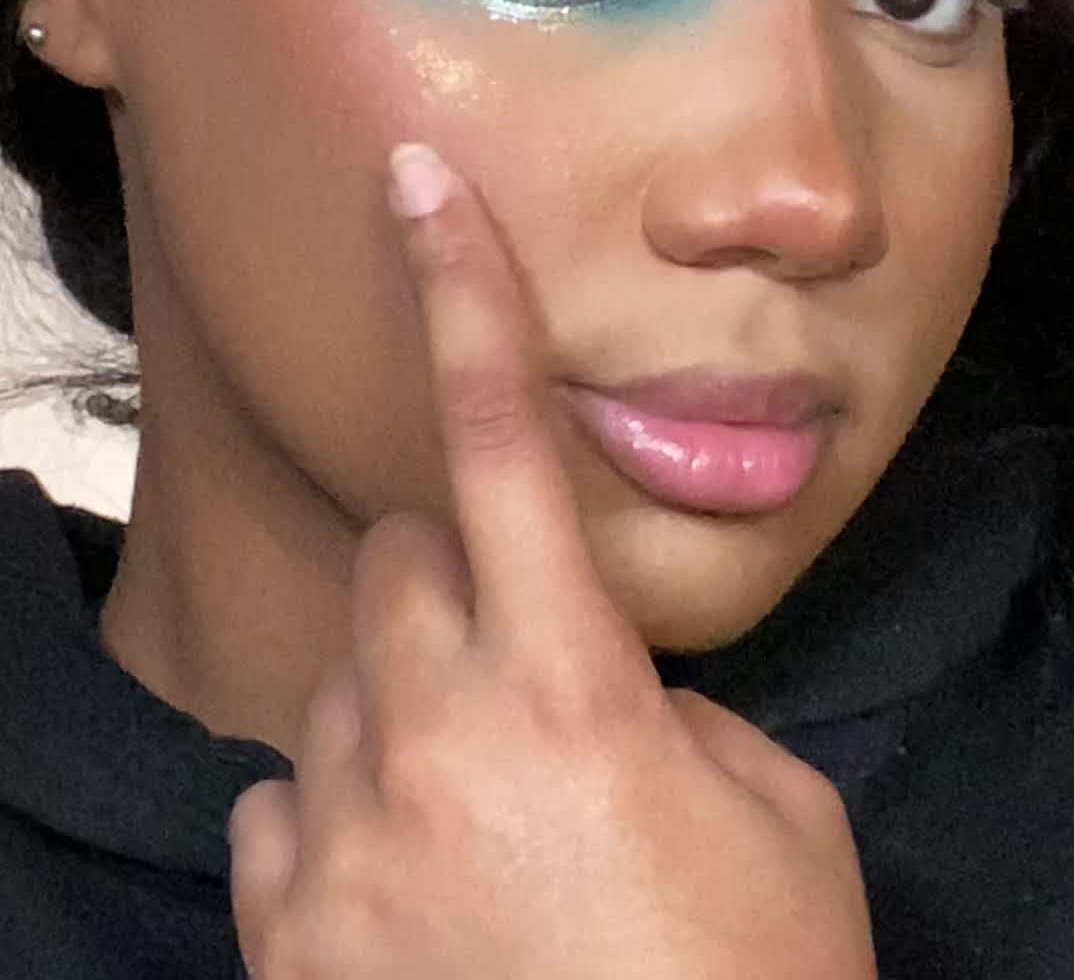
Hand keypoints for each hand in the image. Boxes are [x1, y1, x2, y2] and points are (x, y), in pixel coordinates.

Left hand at [228, 141, 877, 979]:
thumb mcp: (773, 815)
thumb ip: (669, 706)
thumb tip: (596, 682)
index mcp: (571, 686)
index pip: (501, 440)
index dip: (463, 295)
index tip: (419, 186)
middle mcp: (433, 735)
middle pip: (400, 557)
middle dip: (458, 587)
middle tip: (528, 681)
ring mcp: (343, 835)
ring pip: (340, 674)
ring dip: (406, 705)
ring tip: (484, 815)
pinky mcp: (285, 931)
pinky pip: (282, 800)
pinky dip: (340, 814)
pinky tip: (413, 888)